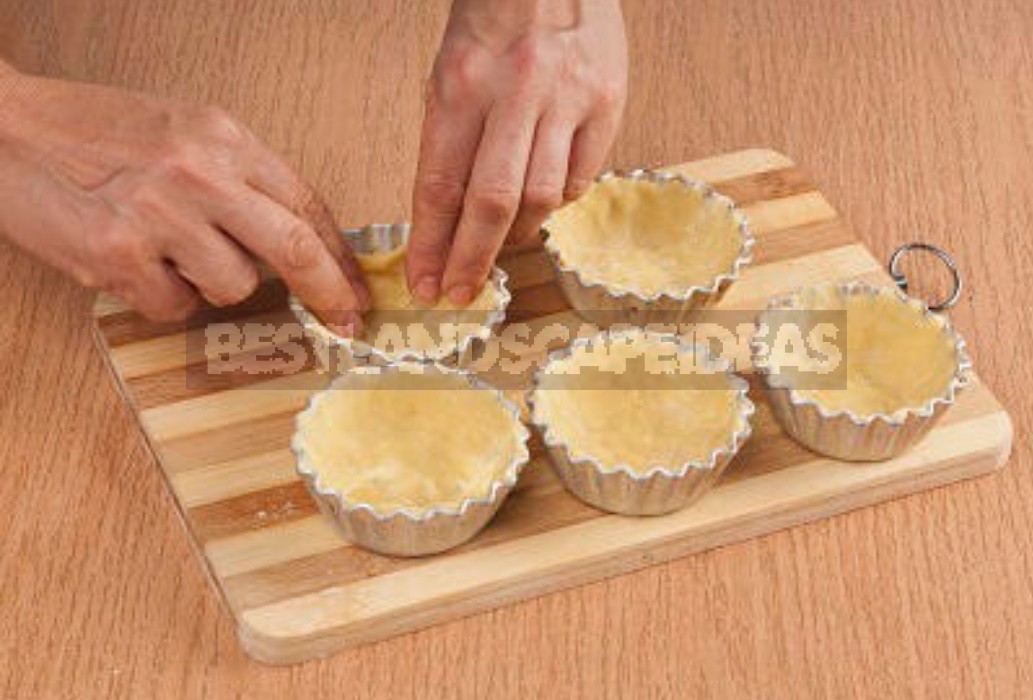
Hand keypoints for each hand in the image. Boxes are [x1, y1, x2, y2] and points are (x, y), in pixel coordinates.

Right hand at [0, 64, 367, 332]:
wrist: (6, 127)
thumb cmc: (97, 131)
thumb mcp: (186, 132)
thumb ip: (241, 178)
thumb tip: (299, 238)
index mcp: (223, 137)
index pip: (306, 203)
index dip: (340, 256)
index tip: (357, 288)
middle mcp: (198, 173)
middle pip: (293, 249)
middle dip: (329, 293)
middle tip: (346, 320)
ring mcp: (159, 216)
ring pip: (233, 286)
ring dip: (213, 283)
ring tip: (171, 250)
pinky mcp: (118, 256)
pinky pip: (175, 307)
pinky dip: (163, 296)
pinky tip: (136, 263)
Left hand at [407, 0, 626, 304]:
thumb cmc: (493, 22)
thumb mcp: (450, 71)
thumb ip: (449, 142)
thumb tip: (448, 219)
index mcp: (462, 86)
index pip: (440, 185)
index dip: (431, 243)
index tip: (425, 281)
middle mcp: (516, 94)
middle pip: (492, 203)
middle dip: (471, 258)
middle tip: (460, 291)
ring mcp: (567, 99)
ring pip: (541, 198)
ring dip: (516, 235)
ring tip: (500, 245)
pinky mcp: (607, 103)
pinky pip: (580, 178)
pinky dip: (557, 202)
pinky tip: (542, 202)